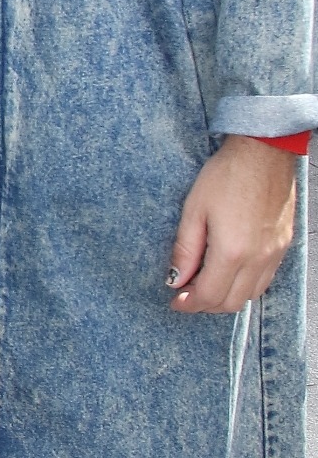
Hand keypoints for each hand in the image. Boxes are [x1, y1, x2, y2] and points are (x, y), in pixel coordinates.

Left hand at [167, 133, 299, 314]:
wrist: (263, 152)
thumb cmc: (226, 175)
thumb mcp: (194, 210)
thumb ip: (185, 250)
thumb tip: (176, 279)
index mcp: (232, 251)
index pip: (210, 295)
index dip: (190, 304)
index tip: (175, 301)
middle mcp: (258, 258)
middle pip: (231, 303)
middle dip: (206, 305)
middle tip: (187, 295)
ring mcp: (274, 253)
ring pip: (251, 295)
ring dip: (227, 297)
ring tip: (206, 283)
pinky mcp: (283, 245)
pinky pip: (265, 279)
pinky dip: (245, 285)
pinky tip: (230, 272)